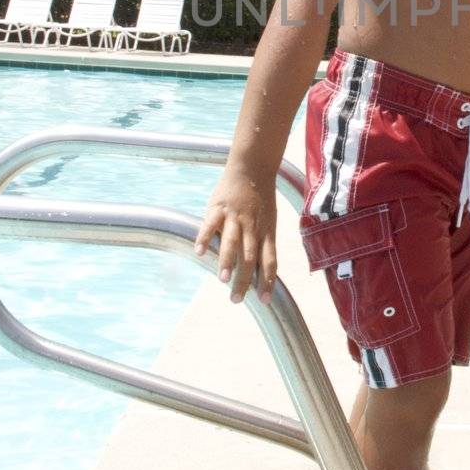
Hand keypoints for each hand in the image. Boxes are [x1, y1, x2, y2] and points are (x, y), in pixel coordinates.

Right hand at [194, 166, 277, 304]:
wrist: (253, 168)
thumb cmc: (261, 199)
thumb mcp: (269, 222)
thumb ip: (263, 244)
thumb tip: (259, 271)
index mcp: (266, 233)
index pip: (269, 261)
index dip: (267, 281)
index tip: (264, 301)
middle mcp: (252, 228)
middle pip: (250, 257)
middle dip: (244, 280)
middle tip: (236, 299)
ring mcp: (235, 217)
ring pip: (233, 242)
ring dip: (228, 261)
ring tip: (223, 279)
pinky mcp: (218, 208)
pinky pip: (210, 224)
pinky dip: (205, 237)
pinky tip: (200, 251)